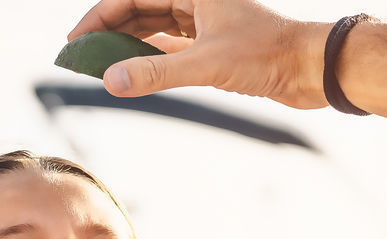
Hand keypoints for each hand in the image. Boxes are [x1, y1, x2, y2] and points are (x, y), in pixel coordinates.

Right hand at [67, 0, 329, 107]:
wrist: (311, 69)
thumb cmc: (269, 55)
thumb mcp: (206, 64)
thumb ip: (155, 73)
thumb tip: (110, 81)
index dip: (99, 17)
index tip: (75, 43)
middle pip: (140, 9)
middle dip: (109, 32)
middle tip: (82, 58)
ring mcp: (206, 22)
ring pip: (156, 29)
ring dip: (129, 47)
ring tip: (102, 67)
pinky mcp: (216, 45)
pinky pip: (173, 48)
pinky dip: (152, 59)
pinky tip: (133, 72)